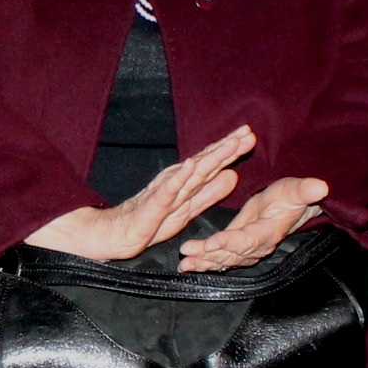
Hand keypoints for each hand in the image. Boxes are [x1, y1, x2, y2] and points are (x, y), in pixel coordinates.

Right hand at [27, 125, 256, 261]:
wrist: (118, 234)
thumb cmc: (152, 221)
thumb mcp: (189, 209)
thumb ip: (210, 193)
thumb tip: (233, 176)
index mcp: (186, 183)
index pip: (211, 163)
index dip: (230, 149)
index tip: (249, 135)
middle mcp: (177, 181)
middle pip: (206, 162)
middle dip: (226, 147)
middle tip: (248, 133)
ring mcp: (165, 191)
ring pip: (192, 173)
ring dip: (211, 158)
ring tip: (228, 146)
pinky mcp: (153, 204)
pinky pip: (169, 190)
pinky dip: (181, 177)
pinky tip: (191, 165)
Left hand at [179, 177, 330, 272]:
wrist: (291, 208)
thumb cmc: (292, 196)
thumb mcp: (297, 190)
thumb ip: (305, 191)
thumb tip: (321, 186)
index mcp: (268, 232)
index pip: (248, 240)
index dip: (230, 242)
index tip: (212, 242)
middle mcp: (257, 246)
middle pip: (231, 254)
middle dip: (208, 255)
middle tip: (187, 252)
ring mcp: (247, 250)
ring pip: (224, 260)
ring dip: (203, 262)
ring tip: (184, 264)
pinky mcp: (238, 249)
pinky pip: (221, 259)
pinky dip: (204, 262)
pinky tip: (188, 265)